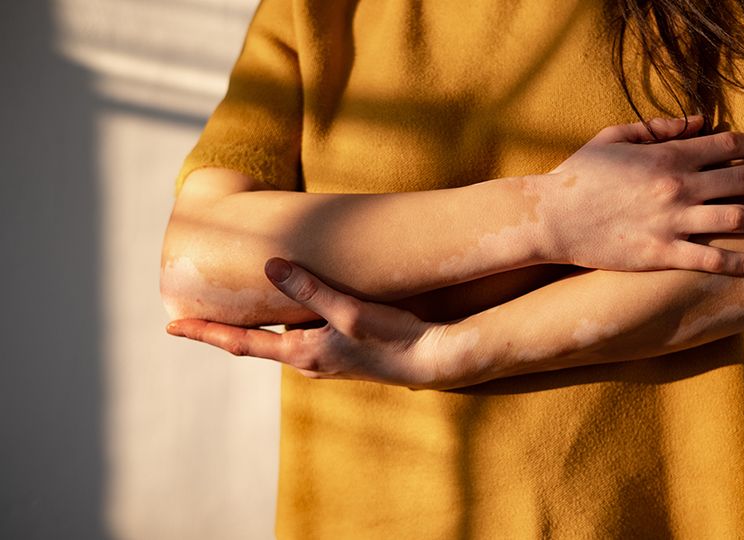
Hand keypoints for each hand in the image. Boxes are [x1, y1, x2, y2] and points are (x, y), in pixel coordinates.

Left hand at [166, 258, 460, 388]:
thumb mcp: (349, 312)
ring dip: (256, 324)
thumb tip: (270, 265)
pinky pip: (301, 336)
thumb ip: (310, 290)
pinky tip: (290, 308)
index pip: (241, 343)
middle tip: (195, 312)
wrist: (430, 361)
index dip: (205, 333)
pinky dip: (285, 322)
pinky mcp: (340, 354)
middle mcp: (306, 361)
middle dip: (225, 328)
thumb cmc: (392, 338)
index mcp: (301, 353)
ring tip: (237, 305)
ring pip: (279, 339)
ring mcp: (323, 360)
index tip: (171, 327)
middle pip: (255, 342)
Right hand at [540, 116, 743, 275]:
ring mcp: (671, 222)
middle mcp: (677, 186)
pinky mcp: (661, 254)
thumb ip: (661, 127)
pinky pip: (712, 259)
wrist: (551, 217)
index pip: (730, 145)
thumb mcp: (616, 137)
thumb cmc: (579, 174)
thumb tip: (700, 122)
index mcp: (668, 156)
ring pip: (738, 218)